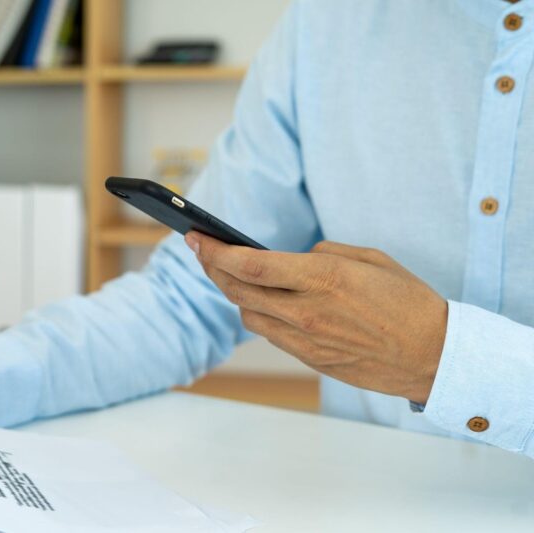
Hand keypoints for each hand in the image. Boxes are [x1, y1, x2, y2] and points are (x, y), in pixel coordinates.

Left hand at [186, 232, 447, 403]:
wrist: (434, 355)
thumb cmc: (408, 300)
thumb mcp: (368, 259)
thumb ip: (323, 255)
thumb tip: (292, 258)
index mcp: (323, 277)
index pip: (250, 264)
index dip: (216, 252)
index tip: (197, 237)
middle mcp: (307, 311)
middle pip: (238, 289)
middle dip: (212, 267)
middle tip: (201, 250)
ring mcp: (306, 340)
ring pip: (248, 314)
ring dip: (234, 292)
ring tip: (229, 273)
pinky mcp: (310, 359)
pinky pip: (270, 333)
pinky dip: (258, 313)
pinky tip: (259, 300)